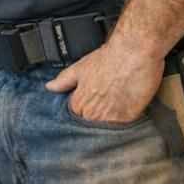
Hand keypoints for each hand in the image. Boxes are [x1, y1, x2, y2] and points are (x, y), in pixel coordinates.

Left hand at [45, 38, 164, 123]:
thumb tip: (50, 87)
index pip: (76, 116)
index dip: (85, 109)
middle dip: (97, 117)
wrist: (133, 54)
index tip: (93, 103)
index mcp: (79, 102)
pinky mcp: (126, 120)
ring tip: (118, 106)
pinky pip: (122, 129)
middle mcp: (91, 113)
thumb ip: (64, 80)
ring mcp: (109, 118)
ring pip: (105, 129)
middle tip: (107, 103)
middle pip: (91, 124)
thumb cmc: (109, 58)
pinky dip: (124, 124)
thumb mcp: (81, 67)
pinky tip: (127, 111)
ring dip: (110, 123)